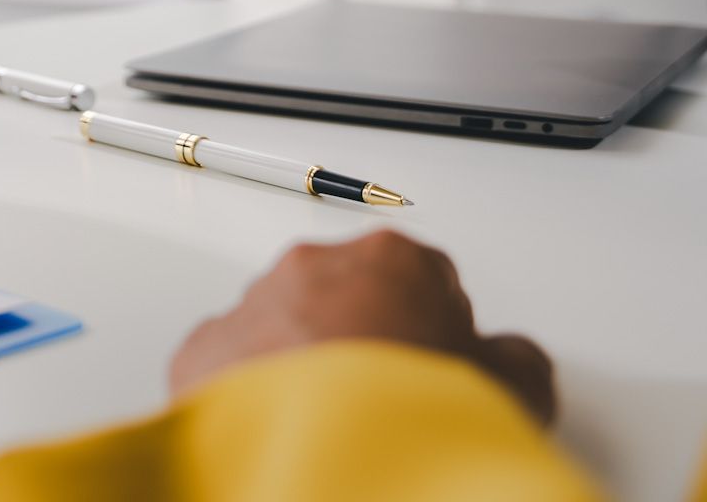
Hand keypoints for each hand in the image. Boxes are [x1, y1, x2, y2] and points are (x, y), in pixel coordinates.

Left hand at [170, 231, 555, 423]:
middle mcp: (313, 267)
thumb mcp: (513, 392)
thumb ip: (518, 360)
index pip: (427, 279)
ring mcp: (253, 304)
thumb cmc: (413, 417)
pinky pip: (235, 363)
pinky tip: (284, 431)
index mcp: (391, 259)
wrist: (324, 461)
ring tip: (336, 427)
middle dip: (368, 337)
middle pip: (351, 295)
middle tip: (391, 404)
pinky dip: (255, 391)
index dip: (440, 331)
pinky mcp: (204, 350)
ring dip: (309, 361)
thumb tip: (513, 360)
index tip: (442, 371)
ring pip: (288, 325)